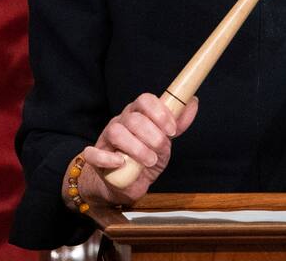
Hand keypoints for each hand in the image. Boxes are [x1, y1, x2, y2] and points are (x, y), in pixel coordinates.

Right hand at [76, 93, 198, 204]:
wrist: (122, 184)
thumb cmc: (143, 158)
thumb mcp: (164, 141)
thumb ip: (177, 123)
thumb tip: (193, 101)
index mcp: (138, 115)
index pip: (145, 100)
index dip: (159, 113)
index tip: (171, 130)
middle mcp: (121, 122)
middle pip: (134, 118)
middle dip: (152, 135)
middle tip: (160, 149)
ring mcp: (106, 138)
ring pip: (116, 132)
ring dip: (136, 148)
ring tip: (148, 161)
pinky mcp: (94, 157)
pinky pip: (93, 153)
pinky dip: (107, 158)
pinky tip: (121, 163)